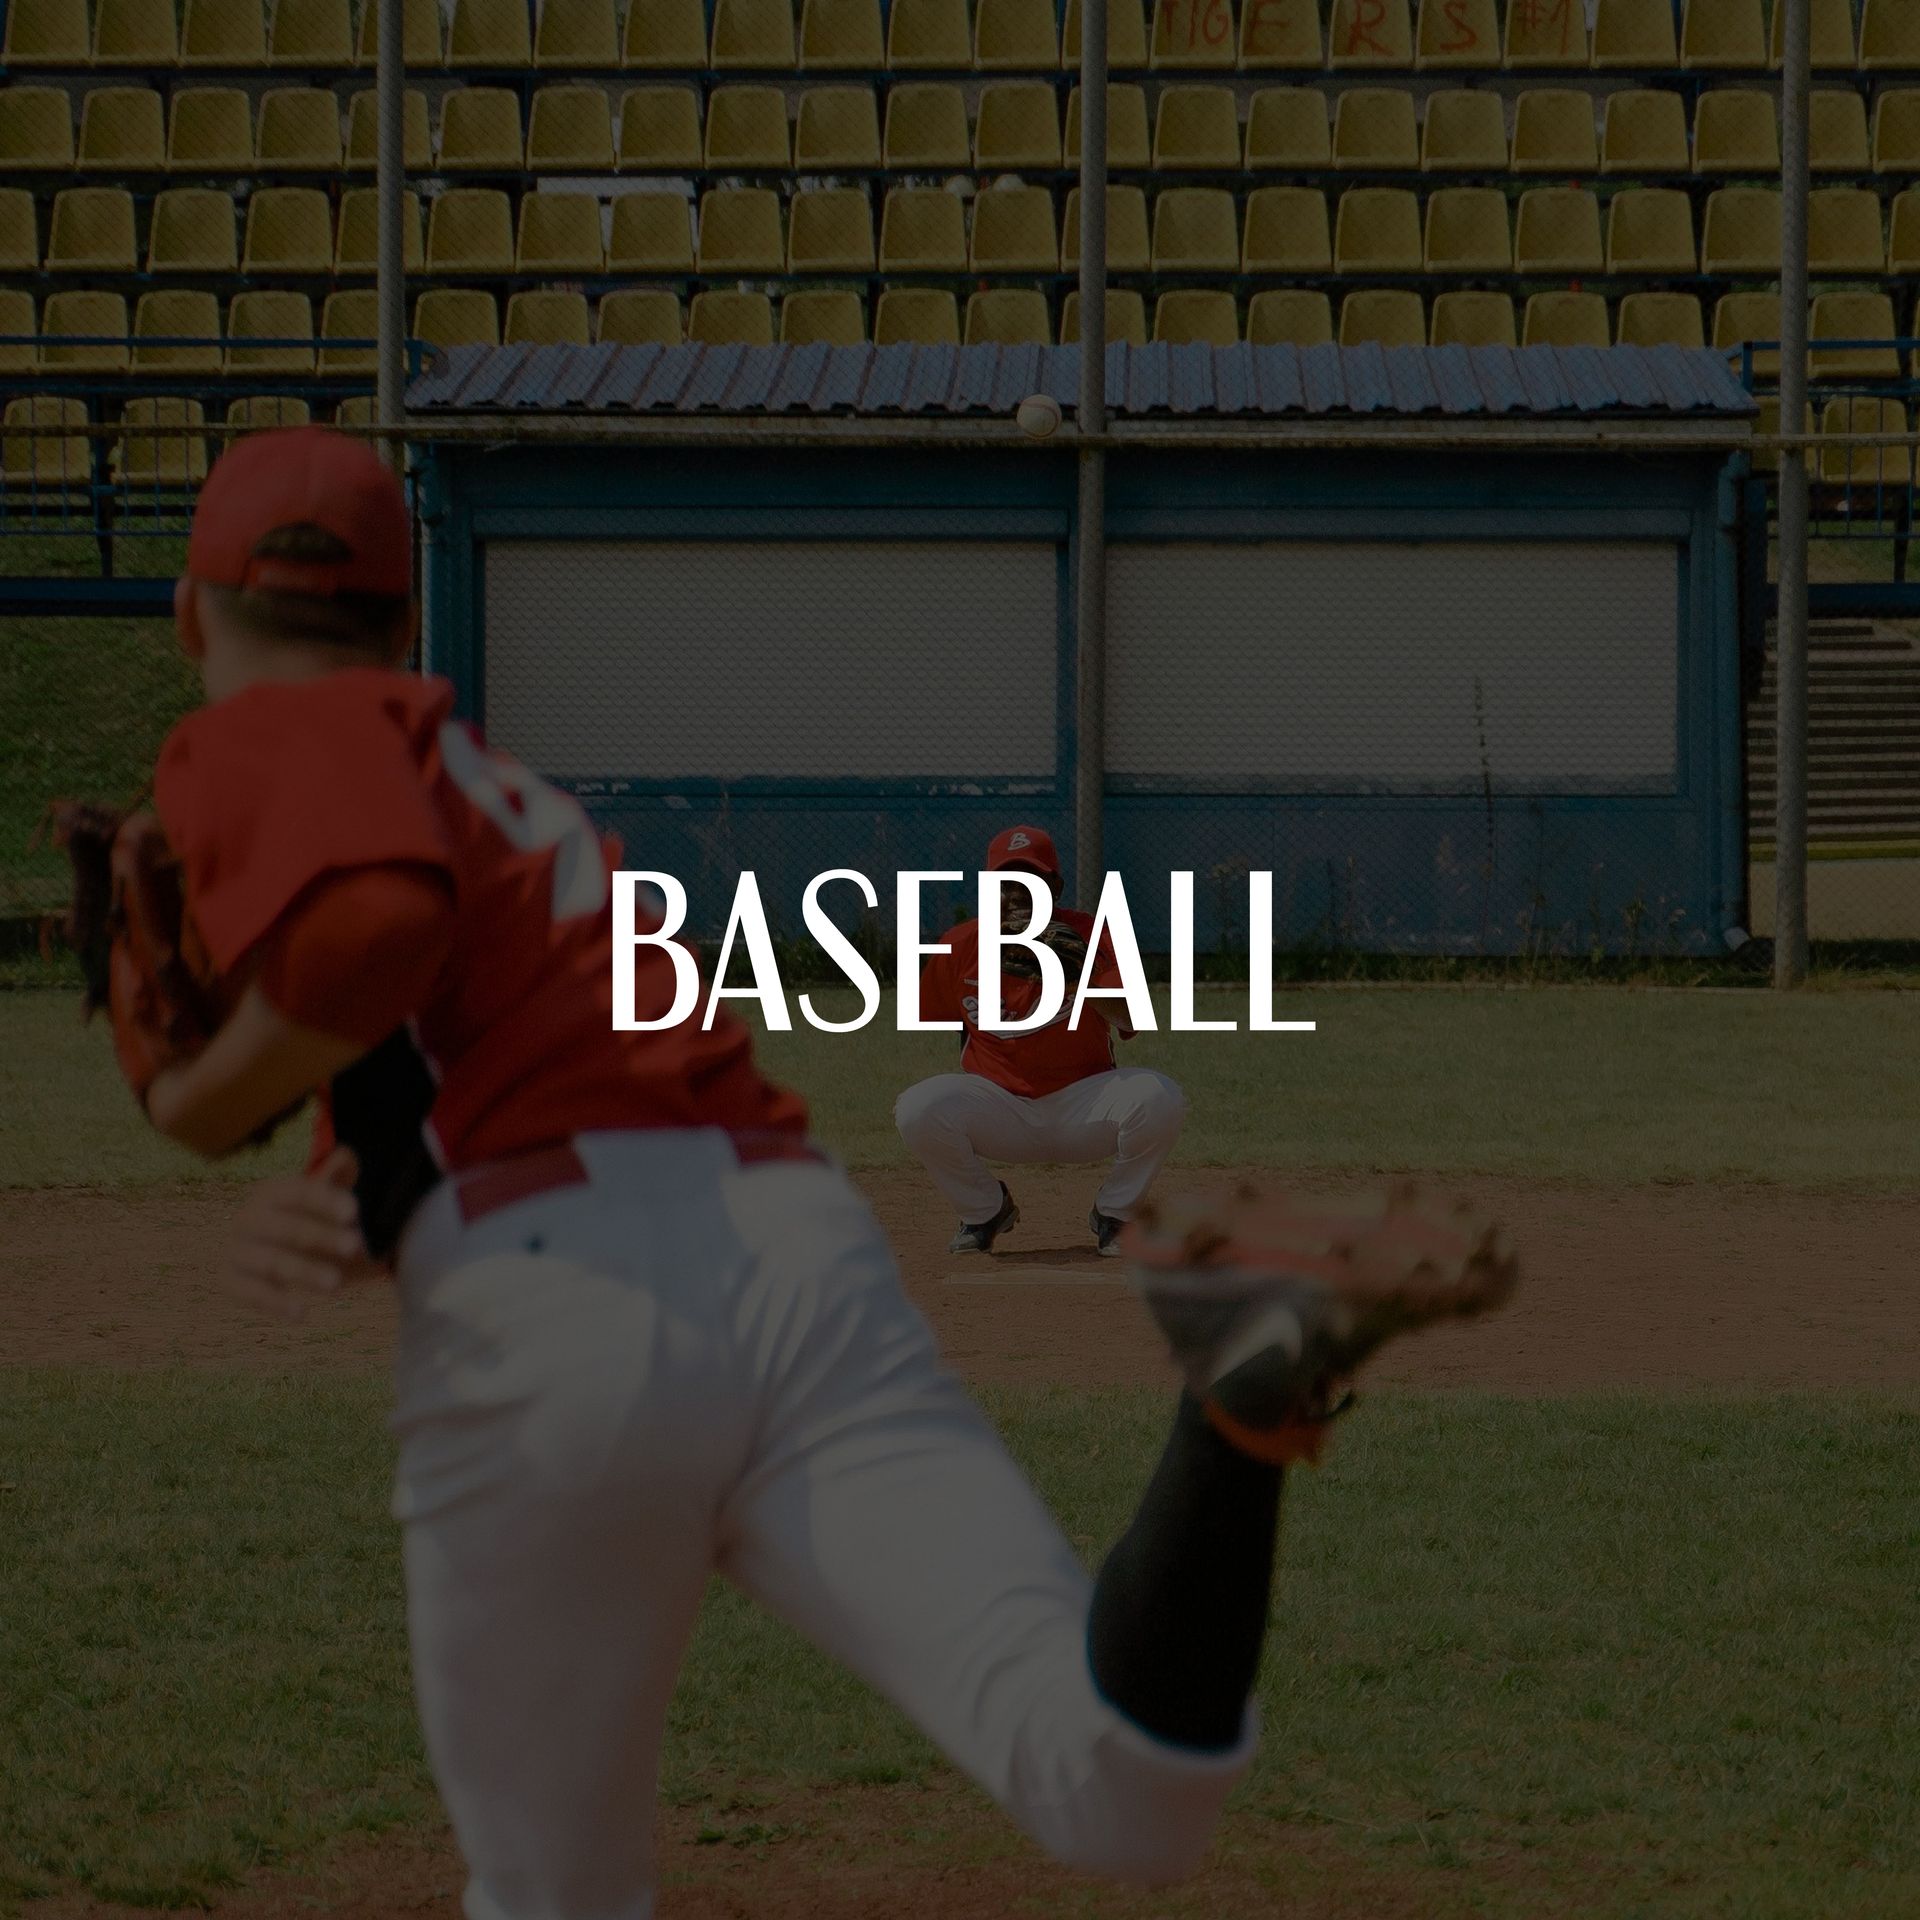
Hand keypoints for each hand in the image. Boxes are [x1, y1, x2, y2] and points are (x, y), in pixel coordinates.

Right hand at [219, 1147, 368, 1322]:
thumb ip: (336, 1175)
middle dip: (322, 1237)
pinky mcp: (230, 1280)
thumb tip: (345, 1157)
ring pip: (272, 1262)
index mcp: (271, 1192)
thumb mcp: (321, 1195)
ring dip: (304, 1272)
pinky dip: (273, 1303)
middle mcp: (249, 1218)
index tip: (355, 1211)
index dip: (326, 1200)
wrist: (267, 1249)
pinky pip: (249, 1293)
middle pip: (288, 1228)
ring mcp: (237, 1250)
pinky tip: (301, 1312)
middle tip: (355, 1246)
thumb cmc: (304, 1217)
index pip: (299, 1192)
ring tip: (336, 1284)